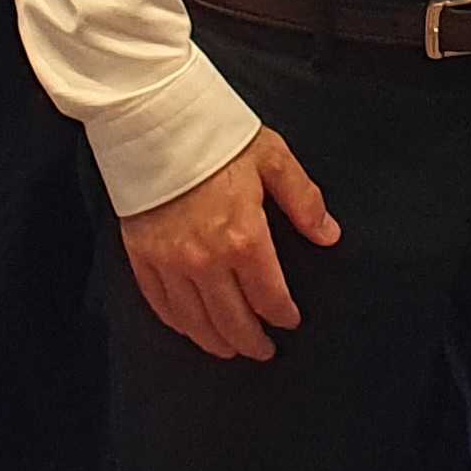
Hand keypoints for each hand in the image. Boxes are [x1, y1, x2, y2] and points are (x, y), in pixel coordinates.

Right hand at [119, 130, 339, 360]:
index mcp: (243, 237)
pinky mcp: (142, 257)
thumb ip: (303, 201)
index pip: (268, 296)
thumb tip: (328, 235)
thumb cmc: (218, 135)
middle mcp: (205, 260)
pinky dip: (179, 324)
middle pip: (231, 320)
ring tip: (231, 350)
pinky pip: (161, 305)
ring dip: (216, 342)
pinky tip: (191, 329)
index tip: (290, 321)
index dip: (282, 315)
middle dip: (251, 341)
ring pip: (195, 322)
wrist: (156, 120)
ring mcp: (169, 262)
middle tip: (264, 351)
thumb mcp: (274, 158)